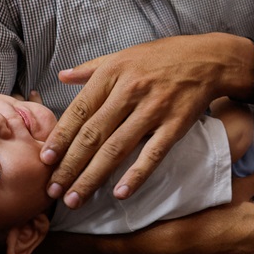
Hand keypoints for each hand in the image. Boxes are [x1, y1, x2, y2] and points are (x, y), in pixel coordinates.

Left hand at [40, 35, 235, 206]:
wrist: (208, 59)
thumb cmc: (162, 57)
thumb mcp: (123, 55)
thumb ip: (92, 68)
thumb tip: (62, 76)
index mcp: (113, 74)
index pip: (80, 110)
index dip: (61, 137)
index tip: (45, 160)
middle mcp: (130, 92)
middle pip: (93, 135)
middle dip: (70, 165)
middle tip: (53, 190)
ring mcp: (153, 110)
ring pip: (116, 149)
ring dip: (93, 176)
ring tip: (76, 198)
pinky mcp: (175, 125)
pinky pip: (152, 154)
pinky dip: (136, 175)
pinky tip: (119, 193)